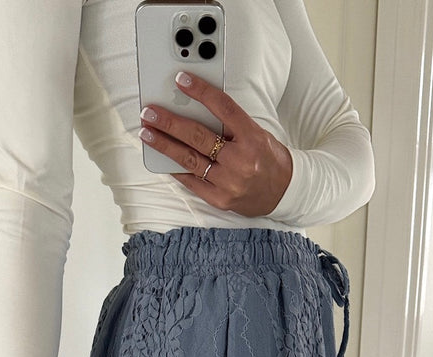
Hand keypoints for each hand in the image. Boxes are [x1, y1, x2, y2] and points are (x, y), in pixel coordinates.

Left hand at [139, 70, 293, 218]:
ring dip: (164, 145)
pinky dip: (176, 169)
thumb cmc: (268, 158)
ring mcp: (229, 182)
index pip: (223, 108)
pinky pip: (192, 182)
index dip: (200, 92)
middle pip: (198, 136)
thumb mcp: (257, 133)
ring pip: (189, 159)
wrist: (284, 192)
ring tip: (148, 133)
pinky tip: (162, 159)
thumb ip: (231, 124)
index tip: (181, 80)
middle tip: (150, 112)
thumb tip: (197, 109)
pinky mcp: (220, 199)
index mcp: (252, 137)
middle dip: (170, 122)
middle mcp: (240, 160)